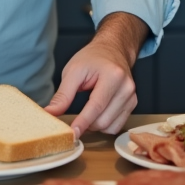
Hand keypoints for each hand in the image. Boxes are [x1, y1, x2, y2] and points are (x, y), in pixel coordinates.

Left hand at [44, 12, 146, 136]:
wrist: (112, 50)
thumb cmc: (92, 58)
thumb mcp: (73, 71)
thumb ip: (63, 95)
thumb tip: (51, 113)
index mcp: (113, 76)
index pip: (96, 106)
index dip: (83, 122)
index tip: (72, 134)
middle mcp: (126, 88)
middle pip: (104, 120)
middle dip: (86, 124)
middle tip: (73, 119)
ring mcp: (132, 97)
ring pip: (111, 127)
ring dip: (95, 126)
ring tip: (86, 113)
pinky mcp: (133, 104)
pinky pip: (117, 126)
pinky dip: (104, 125)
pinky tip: (97, 114)